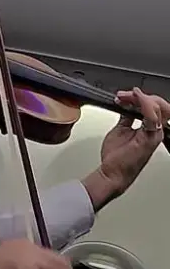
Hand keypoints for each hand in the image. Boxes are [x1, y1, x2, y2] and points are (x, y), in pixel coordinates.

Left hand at [83, 87, 169, 208]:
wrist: (112, 172)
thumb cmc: (116, 157)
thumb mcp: (120, 129)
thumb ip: (126, 117)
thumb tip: (126, 106)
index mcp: (150, 129)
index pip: (152, 106)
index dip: (138, 97)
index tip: (122, 96)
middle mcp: (155, 131)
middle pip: (157, 105)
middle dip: (138, 96)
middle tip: (122, 96)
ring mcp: (154, 134)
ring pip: (156, 108)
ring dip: (139, 98)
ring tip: (123, 97)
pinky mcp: (149, 138)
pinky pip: (151, 117)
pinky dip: (144, 104)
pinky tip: (135, 98)